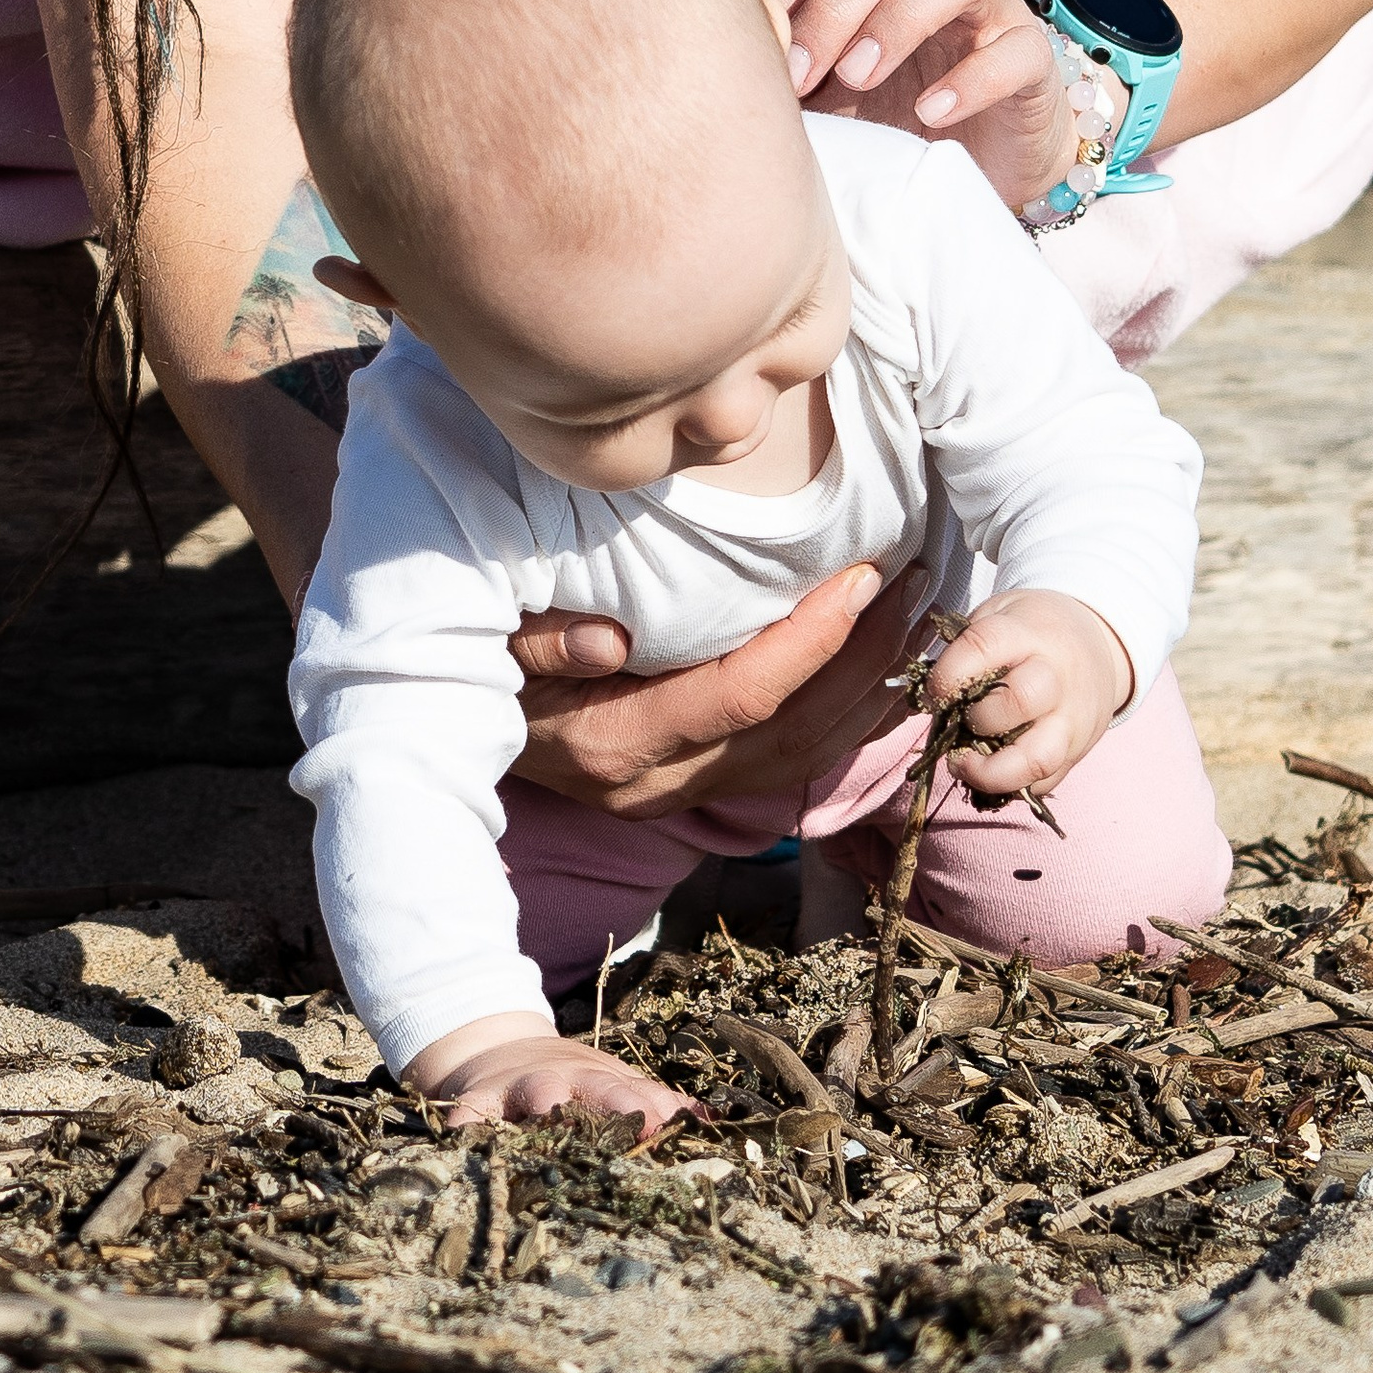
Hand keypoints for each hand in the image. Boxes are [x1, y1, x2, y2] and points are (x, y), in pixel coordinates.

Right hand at [402, 1016, 687, 1134]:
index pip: (636, 1094)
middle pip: (595, 1088)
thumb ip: (658, 1104)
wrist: (498, 1050)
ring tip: (552, 1113)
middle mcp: (566, 1079)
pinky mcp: (479, 1098)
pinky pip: (470, 1113)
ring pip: (536, 1092)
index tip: (675, 1124)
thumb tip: (715, 1124)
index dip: (656, 1109)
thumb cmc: (571, 1080)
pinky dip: (466, 1124)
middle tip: (638, 1124)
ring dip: (546, 1101)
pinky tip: (465, 1139)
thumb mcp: (613, 1084)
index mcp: (601, 1080)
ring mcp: (521, 1086)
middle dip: (615, 1103)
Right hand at [508, 562, 927, 818]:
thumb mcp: (489, 643)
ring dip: (870, 693)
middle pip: (790, 734)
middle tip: (918, 588)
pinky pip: (791, 765)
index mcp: (613, 743)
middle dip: (864, 662)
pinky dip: (846, 721)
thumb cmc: (479, 668)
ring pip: (803, 760)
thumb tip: (609, 643)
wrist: (451, 740)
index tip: (859, 577)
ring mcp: (677, 795)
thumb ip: (543, 643)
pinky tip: (883, 673)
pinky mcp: (692, 791)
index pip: (737, 696)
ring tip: (921, 622)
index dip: (807, 640)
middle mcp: (656, 783)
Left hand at [756, 0, 1074, 213]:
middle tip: (800, 75)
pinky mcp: (1038, 54)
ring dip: (899, 19)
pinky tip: (931, 112)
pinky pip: (1015, 48)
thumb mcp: (823, 71)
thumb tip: (736, 36)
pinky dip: (970, 78)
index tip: (760, 51)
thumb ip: (786, 44)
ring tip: (858, 78)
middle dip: (836, 6)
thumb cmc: (885, 98)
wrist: (971, 154)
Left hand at [927, 592, 1131, 803]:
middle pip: (1020, 701)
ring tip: (963, 765)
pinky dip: (1011, 785)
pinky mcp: (1077, 751)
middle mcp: (1056, 676)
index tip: (932, 693)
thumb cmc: (1034, 631)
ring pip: (1038, 758)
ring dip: (991, 771)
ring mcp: (1072, 719)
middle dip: (977, 718)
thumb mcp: (1001, 614)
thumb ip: (967, 646)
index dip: (950, 673)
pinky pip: (1045, 782)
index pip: (984, 646)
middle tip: (956, 722)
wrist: (1099, 644)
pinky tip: (990, 771)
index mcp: (1028, 632)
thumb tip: (930, 693)